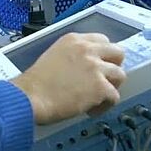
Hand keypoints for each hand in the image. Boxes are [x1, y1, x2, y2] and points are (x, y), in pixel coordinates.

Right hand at [10, 33, 126, 124]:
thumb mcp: (53, 56)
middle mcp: (87, 49)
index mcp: (73, 40)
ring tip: (96, 99)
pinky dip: (105, 106)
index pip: (102, 40)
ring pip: (120, 75)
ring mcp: (95, 67)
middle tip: (104, 81)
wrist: (30, 97)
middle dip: (114, 67)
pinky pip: (114, 97)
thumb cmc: (35, 83)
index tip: (99, 66)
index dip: (103, 55)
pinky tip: (91, 110)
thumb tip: (84, 69)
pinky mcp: (100, 87)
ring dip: (111, 88)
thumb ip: (72, 57)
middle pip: (118, 53)